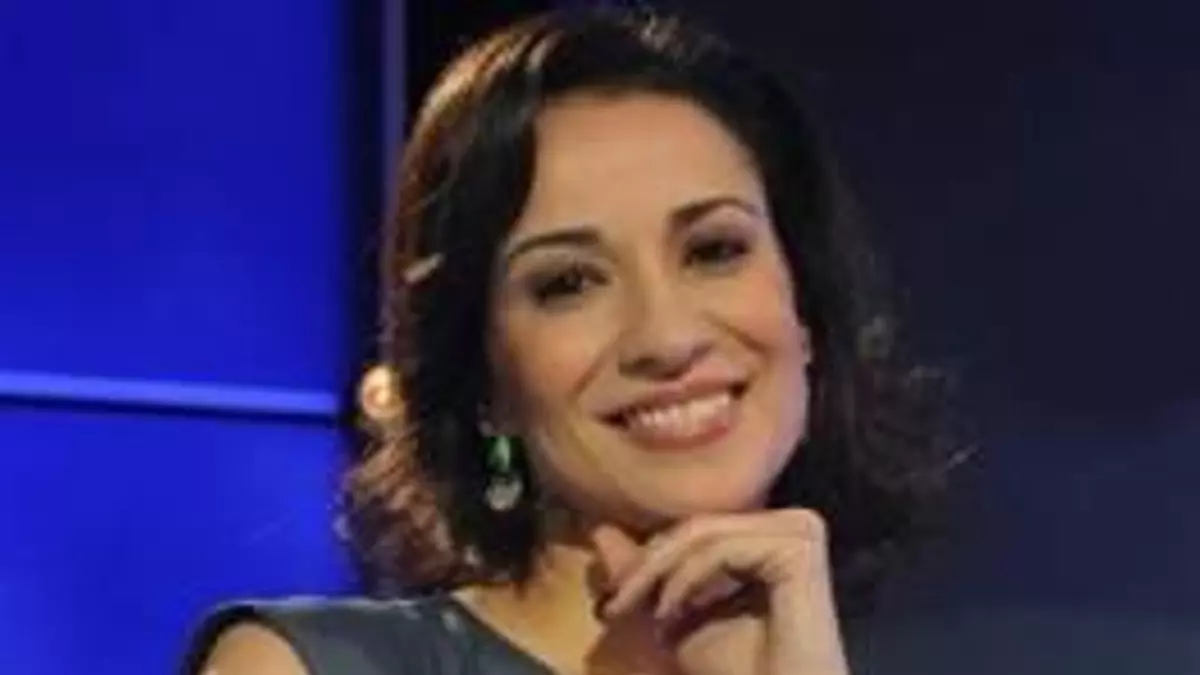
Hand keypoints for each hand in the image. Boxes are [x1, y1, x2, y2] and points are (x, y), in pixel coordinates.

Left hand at [589, 509, 849, 674]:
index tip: (612, 602)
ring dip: (659, 575)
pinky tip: (668, 615)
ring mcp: (802, 531)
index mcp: (772, 533)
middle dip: (647, 566)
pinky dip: (685, 580)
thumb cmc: (735, 672)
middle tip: (614, 606)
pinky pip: (722, 548)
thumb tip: (598, 530)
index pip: (697, 527)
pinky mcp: (802, 550)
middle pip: (699, 526)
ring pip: (705, 533)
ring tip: (644, 616)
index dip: (649, 559)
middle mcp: (794, 523)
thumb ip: (645, 573)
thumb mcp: (676, 614)